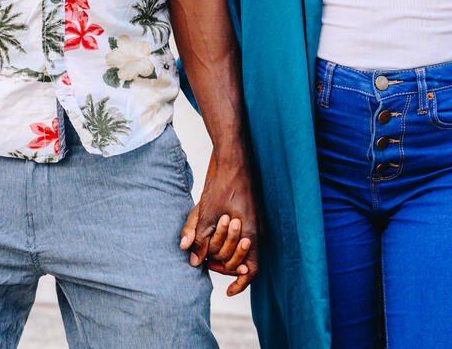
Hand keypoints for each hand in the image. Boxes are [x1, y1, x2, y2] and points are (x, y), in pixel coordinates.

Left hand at [179, 149, 258, 295]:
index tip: (228, 291)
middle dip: (228, 268)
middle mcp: (258, 231)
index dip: (240, 284)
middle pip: (247, 262)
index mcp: (250, 234)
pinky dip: (233, 242)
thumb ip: (200, 239)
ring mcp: (258, 223)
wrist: (235, 160)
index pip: (251, 270)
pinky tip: (218, 237)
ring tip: (211, 254)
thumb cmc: (223, 185)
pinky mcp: (254, 215)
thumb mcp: (207, 215)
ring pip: (246, 249)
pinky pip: (246, 237)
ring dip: (229, 254)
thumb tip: (193, 262)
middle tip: (209, 266)